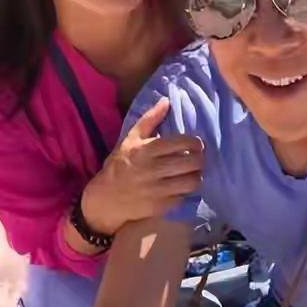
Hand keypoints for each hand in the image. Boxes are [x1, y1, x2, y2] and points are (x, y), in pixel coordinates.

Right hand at [81, 98, 203, 235]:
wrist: (105, 198)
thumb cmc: (120, 164)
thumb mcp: (130, 138)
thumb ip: (150, 119)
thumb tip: (166, 100)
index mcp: (146, 149)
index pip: (181, 143)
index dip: (195, 142)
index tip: (197, 144)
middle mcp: (153, 169)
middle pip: (190, 162)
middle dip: (200, 159)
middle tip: (199, 158)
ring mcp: (157, 189)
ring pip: (191, 181)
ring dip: (197, 176)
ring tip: (195, 173)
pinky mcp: (160, 206)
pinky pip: (183, 197)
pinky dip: (186, 191)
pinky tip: (183, 186)